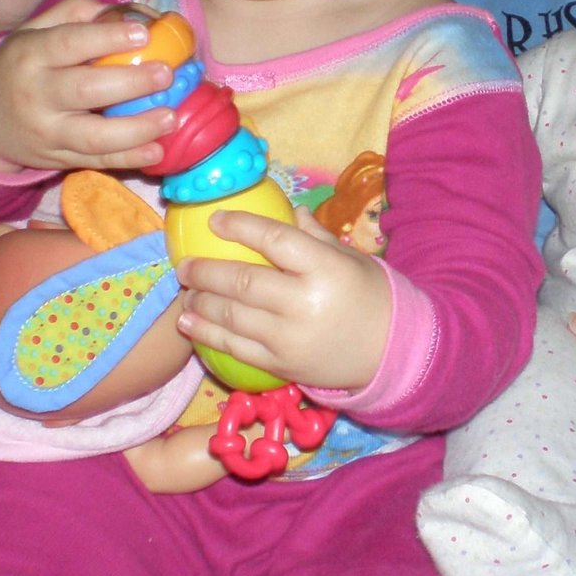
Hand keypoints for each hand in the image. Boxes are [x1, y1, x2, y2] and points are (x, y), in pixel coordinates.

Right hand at [0, 0, 178, 174]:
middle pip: (85, 90)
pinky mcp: (58, 160)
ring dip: (137, 129)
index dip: (107, 38)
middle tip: (167, 74)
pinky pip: (96, 162)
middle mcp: (36, 94)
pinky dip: (128, 159)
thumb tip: (138, 14)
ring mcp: (47, 132)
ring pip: (94, 136)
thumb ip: (81, 13)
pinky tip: (157, 151)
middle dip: (131, 82)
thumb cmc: (21, 65)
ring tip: (171, 117)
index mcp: (31, 53)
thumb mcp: (36, 30)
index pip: (69, 43)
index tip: (144, 34)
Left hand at [176, 207, 389, 389]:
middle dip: (205, 271)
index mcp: (326, 268)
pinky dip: (206, 334)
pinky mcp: (281, 366)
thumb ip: (313, 234)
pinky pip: (235, 348)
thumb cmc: (370, 295)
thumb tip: (284, 209)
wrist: (391, 352)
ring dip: (201, 302)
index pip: (274, 240)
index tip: (215, 220)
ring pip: (232, 317)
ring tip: (186, 290)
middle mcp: (305, 302)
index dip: (240, 227)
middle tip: (184, 264)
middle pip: (243, 281)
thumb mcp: (349, 257)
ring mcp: (290, 338)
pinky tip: (189, 322)